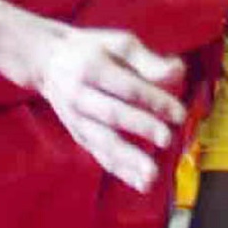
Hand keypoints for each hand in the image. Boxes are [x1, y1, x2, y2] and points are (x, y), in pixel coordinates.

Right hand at [29, 23, 187, 191]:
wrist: (48, 62)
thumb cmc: (92, 50)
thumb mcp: (118, 43)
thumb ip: (148, 60)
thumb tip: (179, 72)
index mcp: (91, 68)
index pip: (126, 87)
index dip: (154, 100)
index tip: (179, 113)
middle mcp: (79, 95)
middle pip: (112, 114)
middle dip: (141, 127)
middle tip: (167, 139)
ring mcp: (76, 119)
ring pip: (103, 142)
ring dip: (128, 160)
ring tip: (152, 176)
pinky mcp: (79, 136)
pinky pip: (100, 155)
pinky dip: (121, 170)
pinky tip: (142, 184)